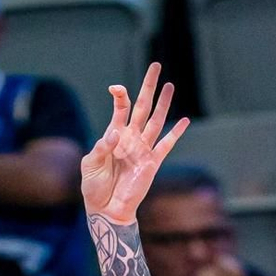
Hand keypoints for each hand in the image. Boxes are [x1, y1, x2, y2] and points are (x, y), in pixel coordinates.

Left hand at [80, 64, 188, 227]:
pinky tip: (184, 120)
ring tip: (170, 86)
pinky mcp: (152, 164)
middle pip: (143, 106)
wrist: (106, 209)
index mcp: (114, 134)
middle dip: (149, 87)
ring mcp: (142, 150)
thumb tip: (116, 133)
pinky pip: (165, 146)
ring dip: (163, 104)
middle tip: (156, 66)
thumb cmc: (94, 187)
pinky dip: (175, 133)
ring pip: (156, 121)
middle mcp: (130, 138)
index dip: (120, 95)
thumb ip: (102, 147)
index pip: (122, 107)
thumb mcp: (90, 164)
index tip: (116, 89)